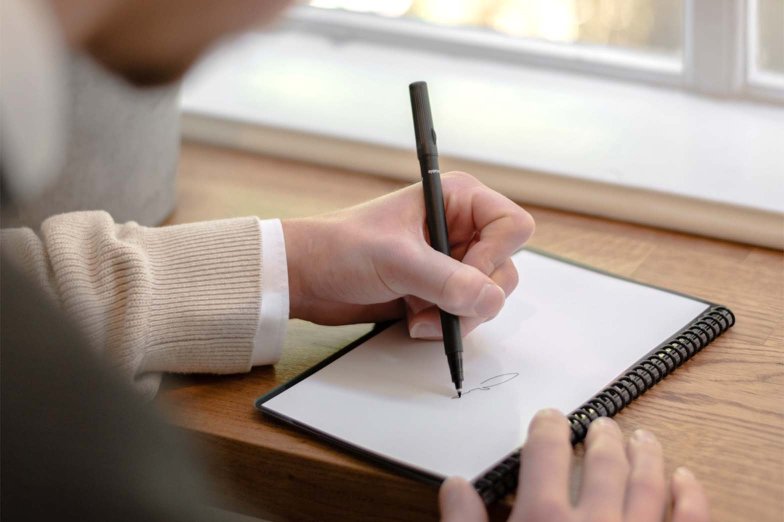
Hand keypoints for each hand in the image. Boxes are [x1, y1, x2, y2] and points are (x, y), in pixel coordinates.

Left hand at [282, 172, 533, 336]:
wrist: (307, 278)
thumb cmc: (340, 248)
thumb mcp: (396, 260)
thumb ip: (446, 280)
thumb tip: (489, 299)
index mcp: (455, 199)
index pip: (512, 226)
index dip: (494, 255)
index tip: (463, 274)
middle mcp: (459, 228)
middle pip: (504, 268)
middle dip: (474, 296)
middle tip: (440, 307)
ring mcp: (450, 260)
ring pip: (487, 296)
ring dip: (458, 315)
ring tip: (419, 317)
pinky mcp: (438, 288)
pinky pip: (465, 312)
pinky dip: (446, 324)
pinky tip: (414, 320)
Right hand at [439, 410, 709, 521]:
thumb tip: (455, 485)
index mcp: (543, 520)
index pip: (545, 453)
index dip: (547, 429)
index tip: (551, 418)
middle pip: (603, 461)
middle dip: (602, 436)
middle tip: (602, 423)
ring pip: (650, 482)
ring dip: (647, 453)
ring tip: (642, 437)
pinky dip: (691, 496)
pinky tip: (687, 480)